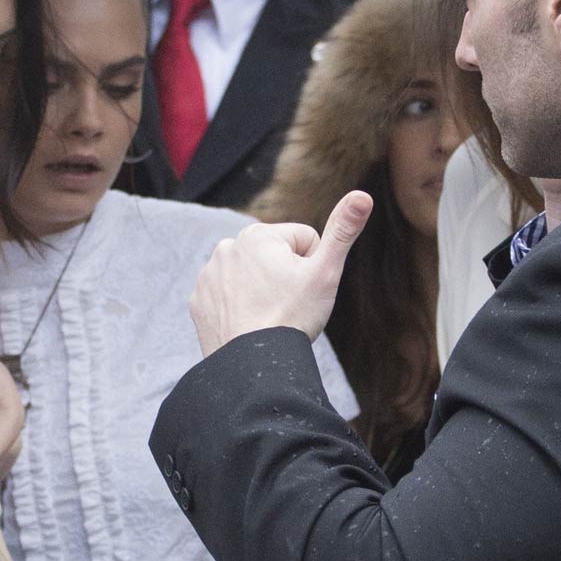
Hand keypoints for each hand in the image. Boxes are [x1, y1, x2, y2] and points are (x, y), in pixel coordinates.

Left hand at [189, 190, 372, 358]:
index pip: (304, 241)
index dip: (313, 267)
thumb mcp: (326, 273)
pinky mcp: (198, 301)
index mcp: (258, 235)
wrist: (253, 365)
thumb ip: (343, 230)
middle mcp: (226, 247)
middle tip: (286, 306)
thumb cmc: (293, 317)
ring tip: (267, 317)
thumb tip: (362, 194)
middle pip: (275, 258)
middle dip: (285, 277)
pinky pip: (228, 298)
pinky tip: (246, 325)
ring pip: (252, 277)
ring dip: (262, 292)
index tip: (303, 291)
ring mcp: (208, 275)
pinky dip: (239, 308)